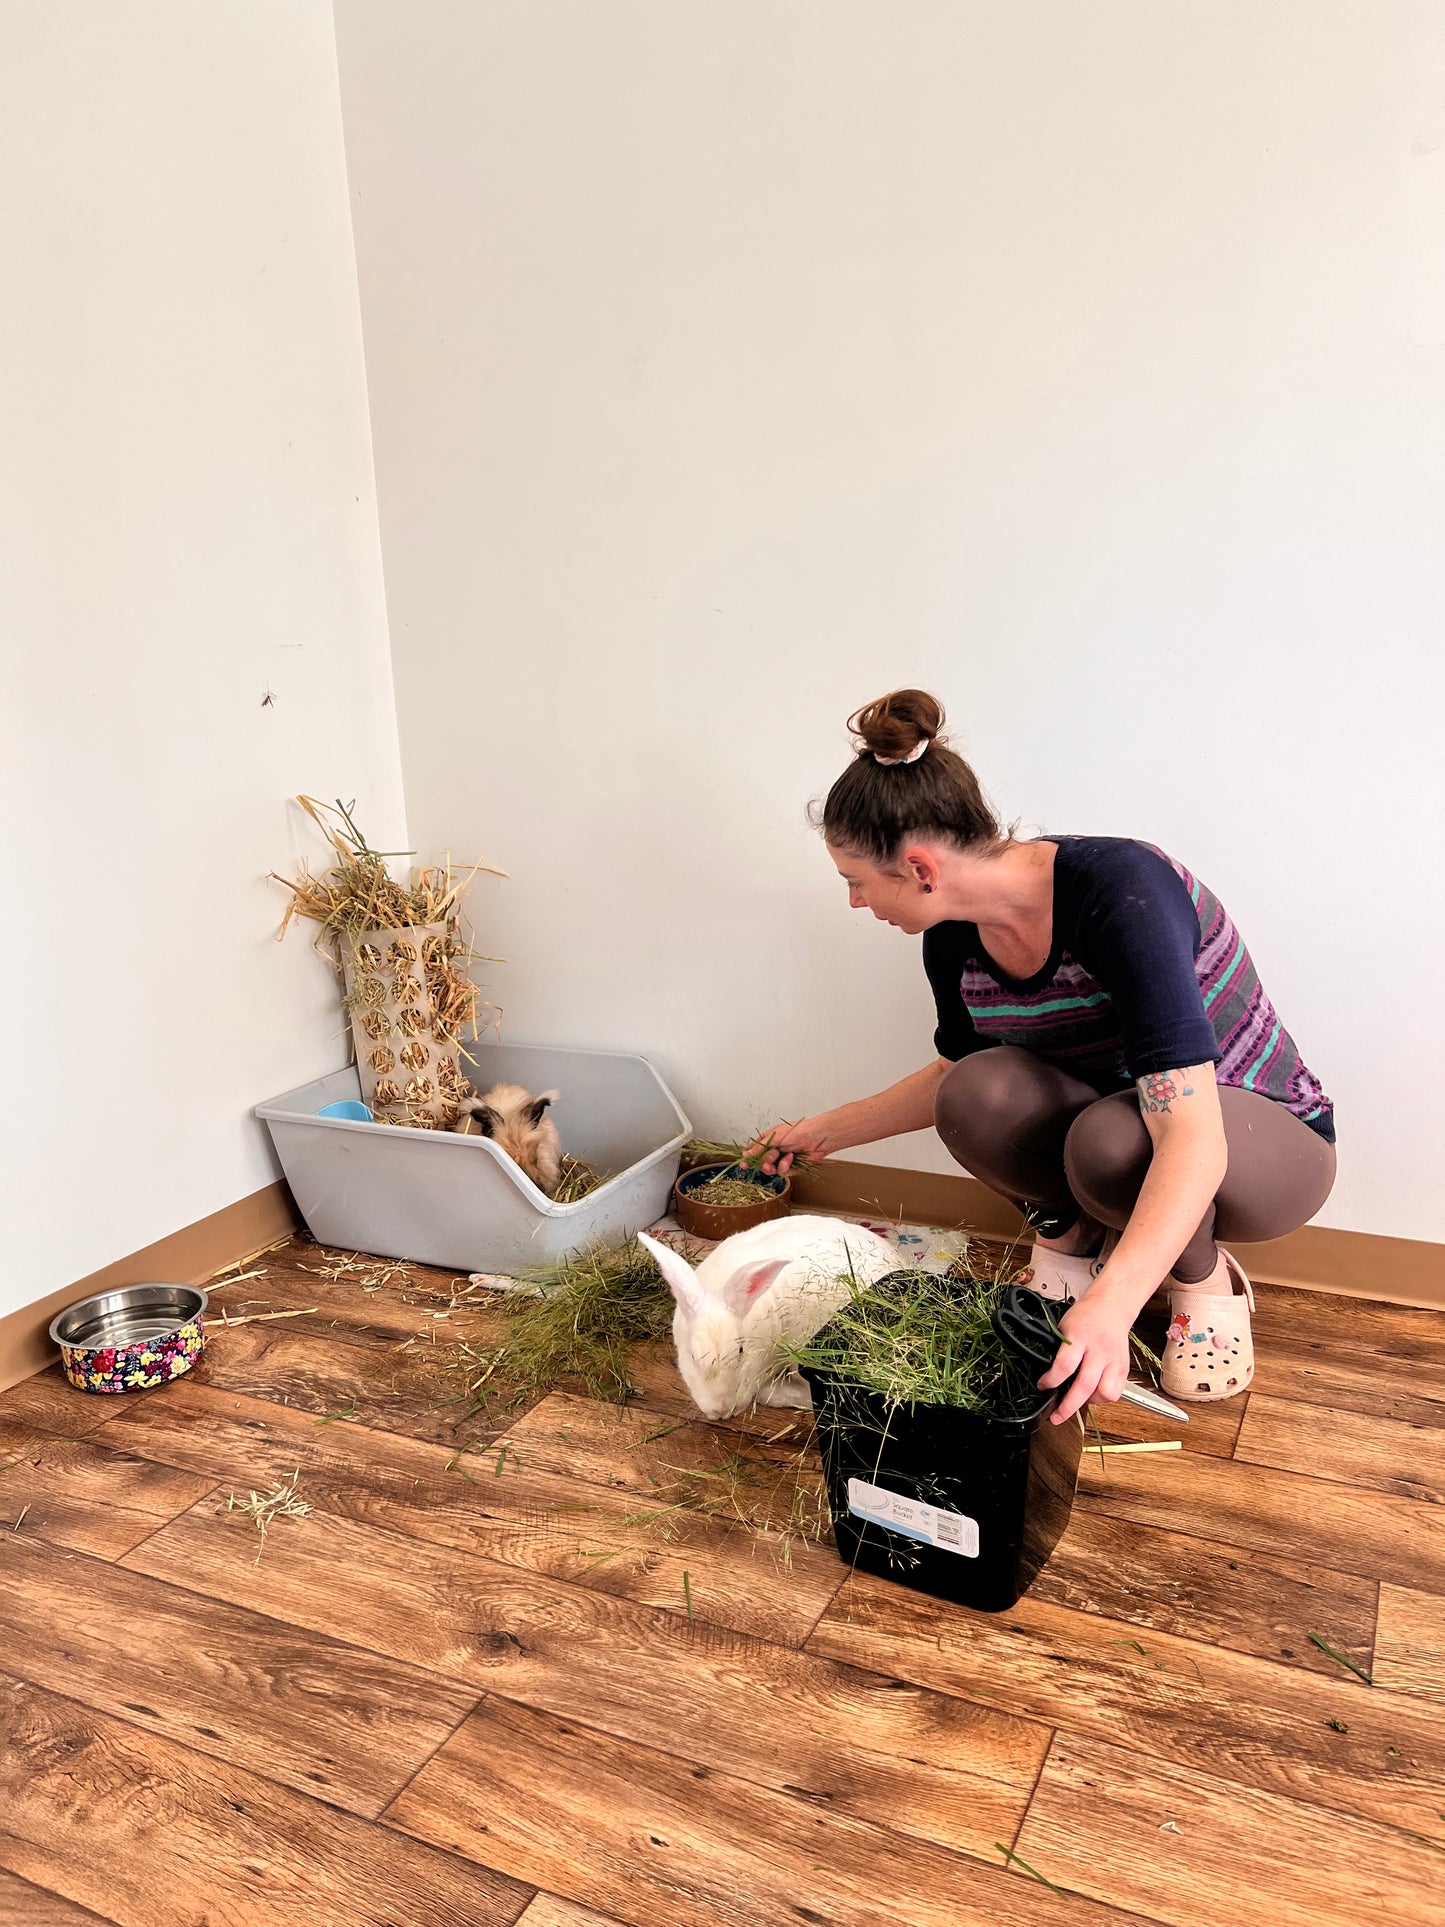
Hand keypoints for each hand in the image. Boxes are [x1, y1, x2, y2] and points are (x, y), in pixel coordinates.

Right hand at [742, 1117, 832, 1175]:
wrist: (817, 1137)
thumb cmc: (798, 1130)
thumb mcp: (775, 1137)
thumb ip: (759, 1148)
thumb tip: (745, 1154)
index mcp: (768, 1140)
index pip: (753, 1151)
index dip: (748, 1158)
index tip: (743, 1165)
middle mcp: (774, 1150)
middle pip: (761, 1162)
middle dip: (765, 1161)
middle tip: (772, 1156)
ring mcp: (782, 1159)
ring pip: (771, 1170)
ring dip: (775, 1165)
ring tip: (782, 1157)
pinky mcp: (792, 1167)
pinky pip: (783, 1172)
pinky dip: (786, 1166)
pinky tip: (792, 1157)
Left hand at [1038, 1285, 1132, 1424]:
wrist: (1111, 1306)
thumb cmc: (1085, 1316)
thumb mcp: (1064, 1327)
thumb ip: (1059, 1351)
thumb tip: (1046, 1376)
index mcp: (1080, 1337)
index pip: (1065, 1365)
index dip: (1051, 1380)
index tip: (1042, 1386)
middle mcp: (1099, 1350)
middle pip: (1085, 1385)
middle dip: (1068, 1406)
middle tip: (1056, 1416)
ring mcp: (1113, 1360)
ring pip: (1104, 1393)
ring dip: (1089, 1402)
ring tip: (1078, 1398)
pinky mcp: (1123, 1368)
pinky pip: (1115, 1393)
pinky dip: (1102, 1398)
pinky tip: (1093, 1392)